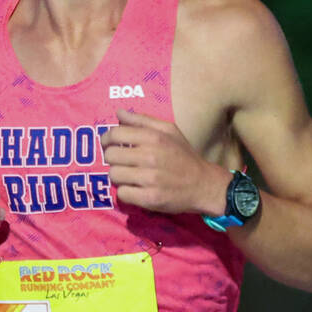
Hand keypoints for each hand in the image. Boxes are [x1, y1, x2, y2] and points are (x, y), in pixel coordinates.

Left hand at [101, 110, 230, 214]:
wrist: (204, 184)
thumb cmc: (184, 155)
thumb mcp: (169, 131)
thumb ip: (143, 120)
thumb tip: (119, 113)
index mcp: (154, 137)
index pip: (115, 134)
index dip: (107, 139)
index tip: (110, 144)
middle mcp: (151, 156)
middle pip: (110, 155)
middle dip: (112, 158)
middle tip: (121, 161)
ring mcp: (150, 179)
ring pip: (114, 175)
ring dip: (118, 176)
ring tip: (129, 176)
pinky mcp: (150, 198)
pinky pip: (122, 194)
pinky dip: (126, 192)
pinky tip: (136, 188)